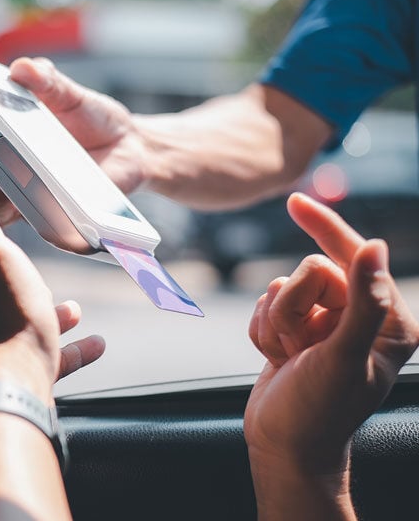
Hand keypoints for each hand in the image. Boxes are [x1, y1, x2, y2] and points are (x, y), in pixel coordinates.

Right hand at [0, 57, 149, 225]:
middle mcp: (4, 164)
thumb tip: (22, 68)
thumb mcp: (69, 93)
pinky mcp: (41, 211)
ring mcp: (20, 190)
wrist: (132, 148)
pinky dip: (2, 214)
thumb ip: (46, 81)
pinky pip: (15, 218)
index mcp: (1, 133)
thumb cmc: (94, 118)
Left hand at [0, 184, 104, 400]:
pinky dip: (64, 352)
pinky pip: (37, 362)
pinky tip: (95, 345)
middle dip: (23, 291)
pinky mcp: (1, 383)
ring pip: (15, 330)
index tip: (14, 260)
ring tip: (75, 313)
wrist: (11, 391)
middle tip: (47, 288)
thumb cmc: (1, 318)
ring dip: (47, 319)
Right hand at [244, 193, 418, 513]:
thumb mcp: (344, 357)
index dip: (324, 228)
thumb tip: (376, 246)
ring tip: (288, 358)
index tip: (294, 202)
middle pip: (308, 274)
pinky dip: (261, 331)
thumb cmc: (320, 412)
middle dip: (293, 309)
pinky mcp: (296, 331)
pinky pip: (264, 306)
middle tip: (300, 349)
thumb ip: (364, 302)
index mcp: (389, 321)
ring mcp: (327, 325)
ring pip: (281, 289)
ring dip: (274, 324)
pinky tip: (276, 359)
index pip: (353, 258)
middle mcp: (361, 318)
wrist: (284, 447)